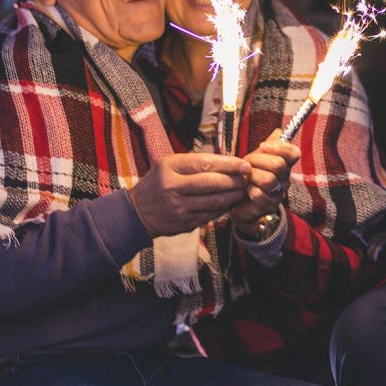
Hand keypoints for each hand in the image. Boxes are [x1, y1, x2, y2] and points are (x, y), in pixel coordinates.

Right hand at [129, 153, 250, 236]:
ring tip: (244, 189)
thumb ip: (194, 163)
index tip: (244, 163)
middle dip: (234, 180)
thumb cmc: (158, 183)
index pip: (204, 163)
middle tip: (248, 177)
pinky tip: (233, 202)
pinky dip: (225, 208)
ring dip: (234, 195)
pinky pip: (211, 215)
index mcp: (169, 167)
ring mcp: (178, 207)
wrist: (138, 212)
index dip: (228, 164)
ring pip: (214, 201)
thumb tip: (228, 162)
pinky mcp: (185, 223)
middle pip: (211, 183)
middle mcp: (172, 187)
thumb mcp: (168, 165)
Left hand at [230, 129, 299, 235]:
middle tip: (246, 163)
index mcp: (284, 164)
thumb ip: (268, 145)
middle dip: (257, 161)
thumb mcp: (257, 158)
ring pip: (269, 180)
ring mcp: (278, 193)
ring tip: (246, 178)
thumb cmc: (249, 177)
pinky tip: (246, 190)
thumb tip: (278, 131)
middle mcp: (285, 178)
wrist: (240, 201)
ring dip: (252, 177)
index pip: (293, 153)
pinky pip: (259, 195)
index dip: (279, 147)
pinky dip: (249, 191)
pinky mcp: (268, 206)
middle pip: (279, 165)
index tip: (262, 146)